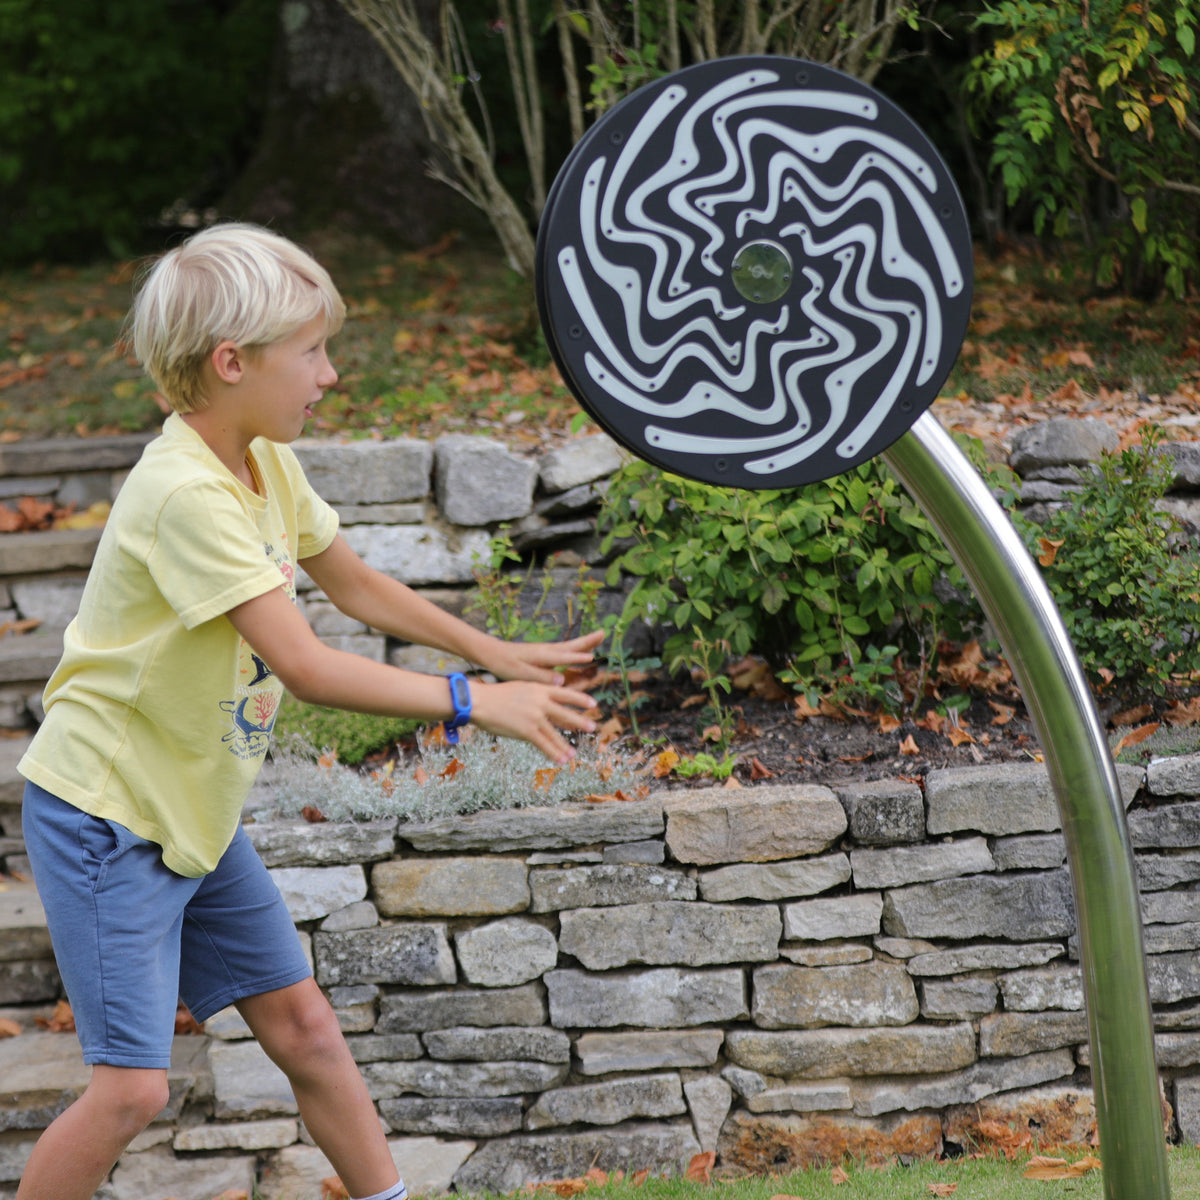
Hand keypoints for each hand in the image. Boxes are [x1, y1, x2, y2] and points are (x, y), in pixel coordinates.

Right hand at [471, 678, 598, 763]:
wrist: (480, 701)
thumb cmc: (495, 695)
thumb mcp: (520, 687)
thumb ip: (535, 694)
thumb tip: (545, 701)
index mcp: (539, 689)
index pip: (566, 694)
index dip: (580, 699)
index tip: (592, 703)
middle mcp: (541, 702)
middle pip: (566, 713)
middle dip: (580, 721)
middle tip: (592, 727)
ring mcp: (535, 717)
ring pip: (556, 733)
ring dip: (565, 746)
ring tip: (573, 754)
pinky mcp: (527, 730)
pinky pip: (544, 744)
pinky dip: (554, 753)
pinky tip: (561, 760)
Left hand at [482, 629, 604, 685]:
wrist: (492, 653)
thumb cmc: (504, 664)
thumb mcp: (520, 673)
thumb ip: (541, 677)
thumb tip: (561, 681)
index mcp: (541, 655)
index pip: (562, 656)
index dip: (576, 657)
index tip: (591, 657)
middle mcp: (546, 650)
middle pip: (571, 645)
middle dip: (587, 640)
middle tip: (603, 633)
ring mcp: (545, 650)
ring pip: (569, 646)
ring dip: (584, 642)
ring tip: (599, 637)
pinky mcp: (543, 653)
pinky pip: (564, 650)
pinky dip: (575, 648)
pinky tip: (579, 650)